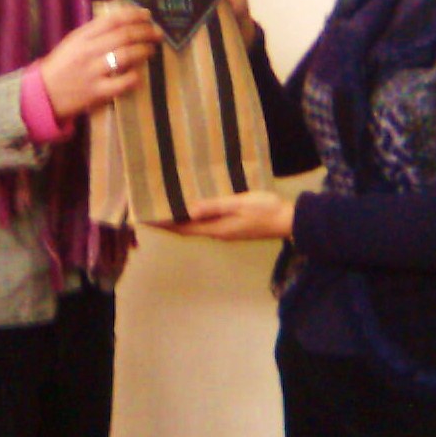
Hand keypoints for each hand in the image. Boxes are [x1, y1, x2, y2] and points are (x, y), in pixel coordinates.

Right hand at [38, 6, 161, 120]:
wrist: (44, 94)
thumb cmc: (62, 65)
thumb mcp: (74, 41)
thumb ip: (95, 30)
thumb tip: (122, 16)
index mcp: (82, 36)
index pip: (112, 19)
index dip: (134, 15)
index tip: (147, 15)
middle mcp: (88, 51)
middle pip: (123, 36)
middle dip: (145, 32)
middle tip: (157, 33)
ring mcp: (93, 72)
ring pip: (126, 56)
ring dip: (144, 51)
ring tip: (151, 50)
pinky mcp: (98, 92)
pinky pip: (122, 83)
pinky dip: (135, 77)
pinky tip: (138, 75)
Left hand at [158, 191, 294, 241]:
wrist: (289, 220)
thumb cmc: (265, 210)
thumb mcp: (239, 203)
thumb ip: (214, 206)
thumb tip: (189, 210)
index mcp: (216, 228)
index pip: (183, 228)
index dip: (164, 224)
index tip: (146, 219)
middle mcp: (217, 232)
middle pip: (186, 230)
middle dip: (168, 223)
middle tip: (151, 212)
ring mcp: (225, 231)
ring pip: (196, 227)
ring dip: (180, 221)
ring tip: (167, 209)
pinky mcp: (233, 227)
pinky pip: (206, 223)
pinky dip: (194, 217)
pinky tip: (193, 208)